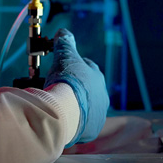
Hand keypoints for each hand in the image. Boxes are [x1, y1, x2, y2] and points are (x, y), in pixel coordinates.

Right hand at [44, 28, 107, 146]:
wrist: (67, 110)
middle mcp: (102, 96)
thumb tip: (63, 32)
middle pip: (88, 90)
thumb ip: (65, 43)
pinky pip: (81, 124)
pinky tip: (62, 119)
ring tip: (59, 106)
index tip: (65, 67)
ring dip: (75, 105)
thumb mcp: (65, 56)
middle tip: (59, 88)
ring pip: (86, 107)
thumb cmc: (67, 81)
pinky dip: (73, 121)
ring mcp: (98, 114)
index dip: (75, 66)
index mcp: (97, 78)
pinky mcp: (91, 130)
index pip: (88, 68)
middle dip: (76, 88)